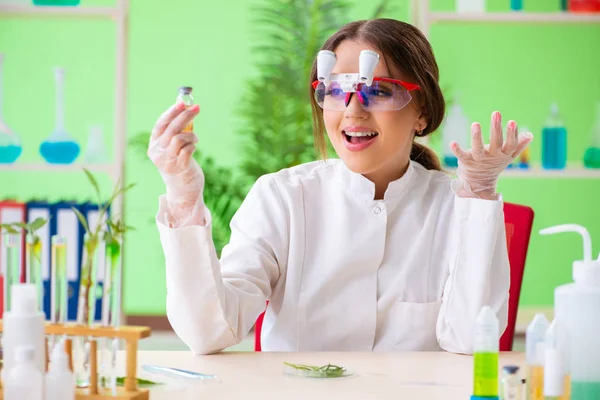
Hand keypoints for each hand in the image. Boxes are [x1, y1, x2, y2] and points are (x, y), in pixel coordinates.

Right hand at [148, 102, 205, 222]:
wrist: (182, 189)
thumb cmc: (179, 163)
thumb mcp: (173, 147)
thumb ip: (176, 131)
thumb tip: (186, 108)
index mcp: (153, 146)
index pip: (160, 125)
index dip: (170, 113)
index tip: (182, 103)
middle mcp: (157, 153)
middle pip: (171, 129)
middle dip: (185, 116)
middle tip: (197, 108)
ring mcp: (168, 161)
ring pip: (180, 138)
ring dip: (192, 135)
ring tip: (195, 139)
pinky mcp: (179, 167)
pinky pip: (188, 149)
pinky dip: (193, 145)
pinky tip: (194, 148)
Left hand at [450, 111, 532, 199]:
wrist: (479, 183)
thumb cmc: (494, 164)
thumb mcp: (508, 156)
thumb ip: (518, 145)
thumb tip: (530, 135)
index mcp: (503, 154)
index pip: (510, 144)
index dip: (512, 134)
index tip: (512, 122)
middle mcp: (492, 156)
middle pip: (495, 142)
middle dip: (496, 128)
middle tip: (496, 113)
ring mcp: (478, 159)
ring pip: (478, 148)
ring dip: (476, 136)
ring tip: (476, 124)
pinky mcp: (466, 161)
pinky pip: (461, 155)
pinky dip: (457, 150)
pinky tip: (452, 142)